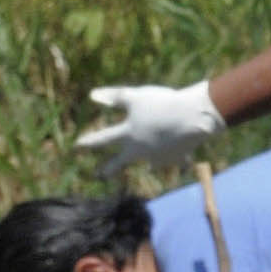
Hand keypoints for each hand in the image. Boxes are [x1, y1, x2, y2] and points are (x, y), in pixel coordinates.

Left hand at [77, 80, 223, 173]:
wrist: (192, 118)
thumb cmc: (161, 104)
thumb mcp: (135, 96)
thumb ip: (115, 97)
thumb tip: (93, 96)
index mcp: (128, 134)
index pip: (104, 138)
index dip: (90, 141)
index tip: (78, 145)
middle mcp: (141, 150)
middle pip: (122, 161)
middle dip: (110, 168)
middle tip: (101, 175)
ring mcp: (159, 156)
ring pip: (151, 163)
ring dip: (150, 164)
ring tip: (151, 167)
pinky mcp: (178, 157)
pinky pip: (178, 161)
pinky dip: (180, 161)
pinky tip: (184, 163)